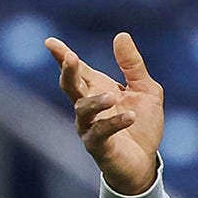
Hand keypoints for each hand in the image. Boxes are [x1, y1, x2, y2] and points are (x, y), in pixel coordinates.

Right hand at [45, 32, 164, 194]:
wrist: (145, 162)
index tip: (50, 42)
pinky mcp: (98, 146)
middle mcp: (89, 107)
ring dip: (96, 101)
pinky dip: (115, 122)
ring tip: (112, 97)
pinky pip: (100, 132)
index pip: (78, 71)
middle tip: (71, 58)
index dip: (62, 56)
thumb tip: (121, 35)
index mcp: (98, 90)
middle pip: (71, 86)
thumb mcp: (146, 90)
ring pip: (82, 110)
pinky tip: (129, 115)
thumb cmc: (142, 125)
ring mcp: (89, 127)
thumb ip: (133, 65)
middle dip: (68, 72)